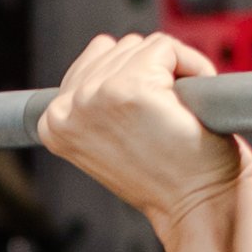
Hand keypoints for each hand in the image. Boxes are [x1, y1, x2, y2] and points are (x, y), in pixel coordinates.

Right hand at [37, 32, 249, 243]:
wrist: (197, 205)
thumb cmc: (165, 180)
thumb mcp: (108, 140)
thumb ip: (95, 101)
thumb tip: (105, 51)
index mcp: (53, 123)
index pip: (90, 62)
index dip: (129, 80)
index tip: (145, 112)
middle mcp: (67, 108)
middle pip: (118, 49)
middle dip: (152, 75)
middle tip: (164, 121)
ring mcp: (96, 96)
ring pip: (143, 47)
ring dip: (172, 74)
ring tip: (175, 116)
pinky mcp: (132, 86)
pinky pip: (168, 47)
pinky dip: (192, 67)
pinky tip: (189, 107)